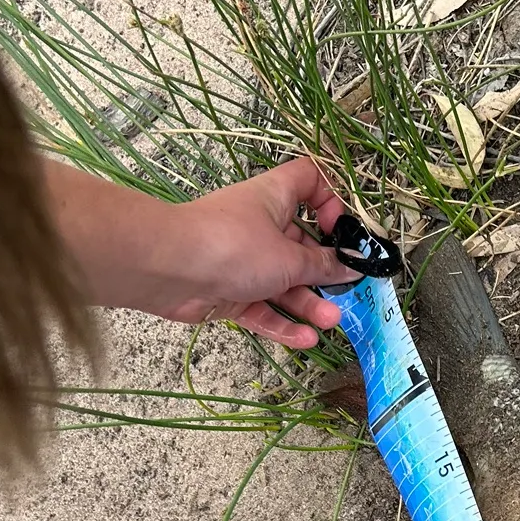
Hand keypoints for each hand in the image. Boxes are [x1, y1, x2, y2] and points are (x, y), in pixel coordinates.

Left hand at [162, 160, 347, 345]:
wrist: (169, 269)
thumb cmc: (234, 245)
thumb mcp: (290, 257)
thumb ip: (323, 266)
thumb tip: (350, 265)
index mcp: (274, 199)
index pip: (308, 182)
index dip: (329, 199)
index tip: (341, 229)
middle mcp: (260, 227)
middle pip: (301, 245)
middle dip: (325, 270)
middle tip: (346, 289)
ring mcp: (244, 262)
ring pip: (284, 283)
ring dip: (308, 303)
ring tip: (330, 321)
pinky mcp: (231, 293)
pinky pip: (262, 308)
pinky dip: (282, 323)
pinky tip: (305, 338)